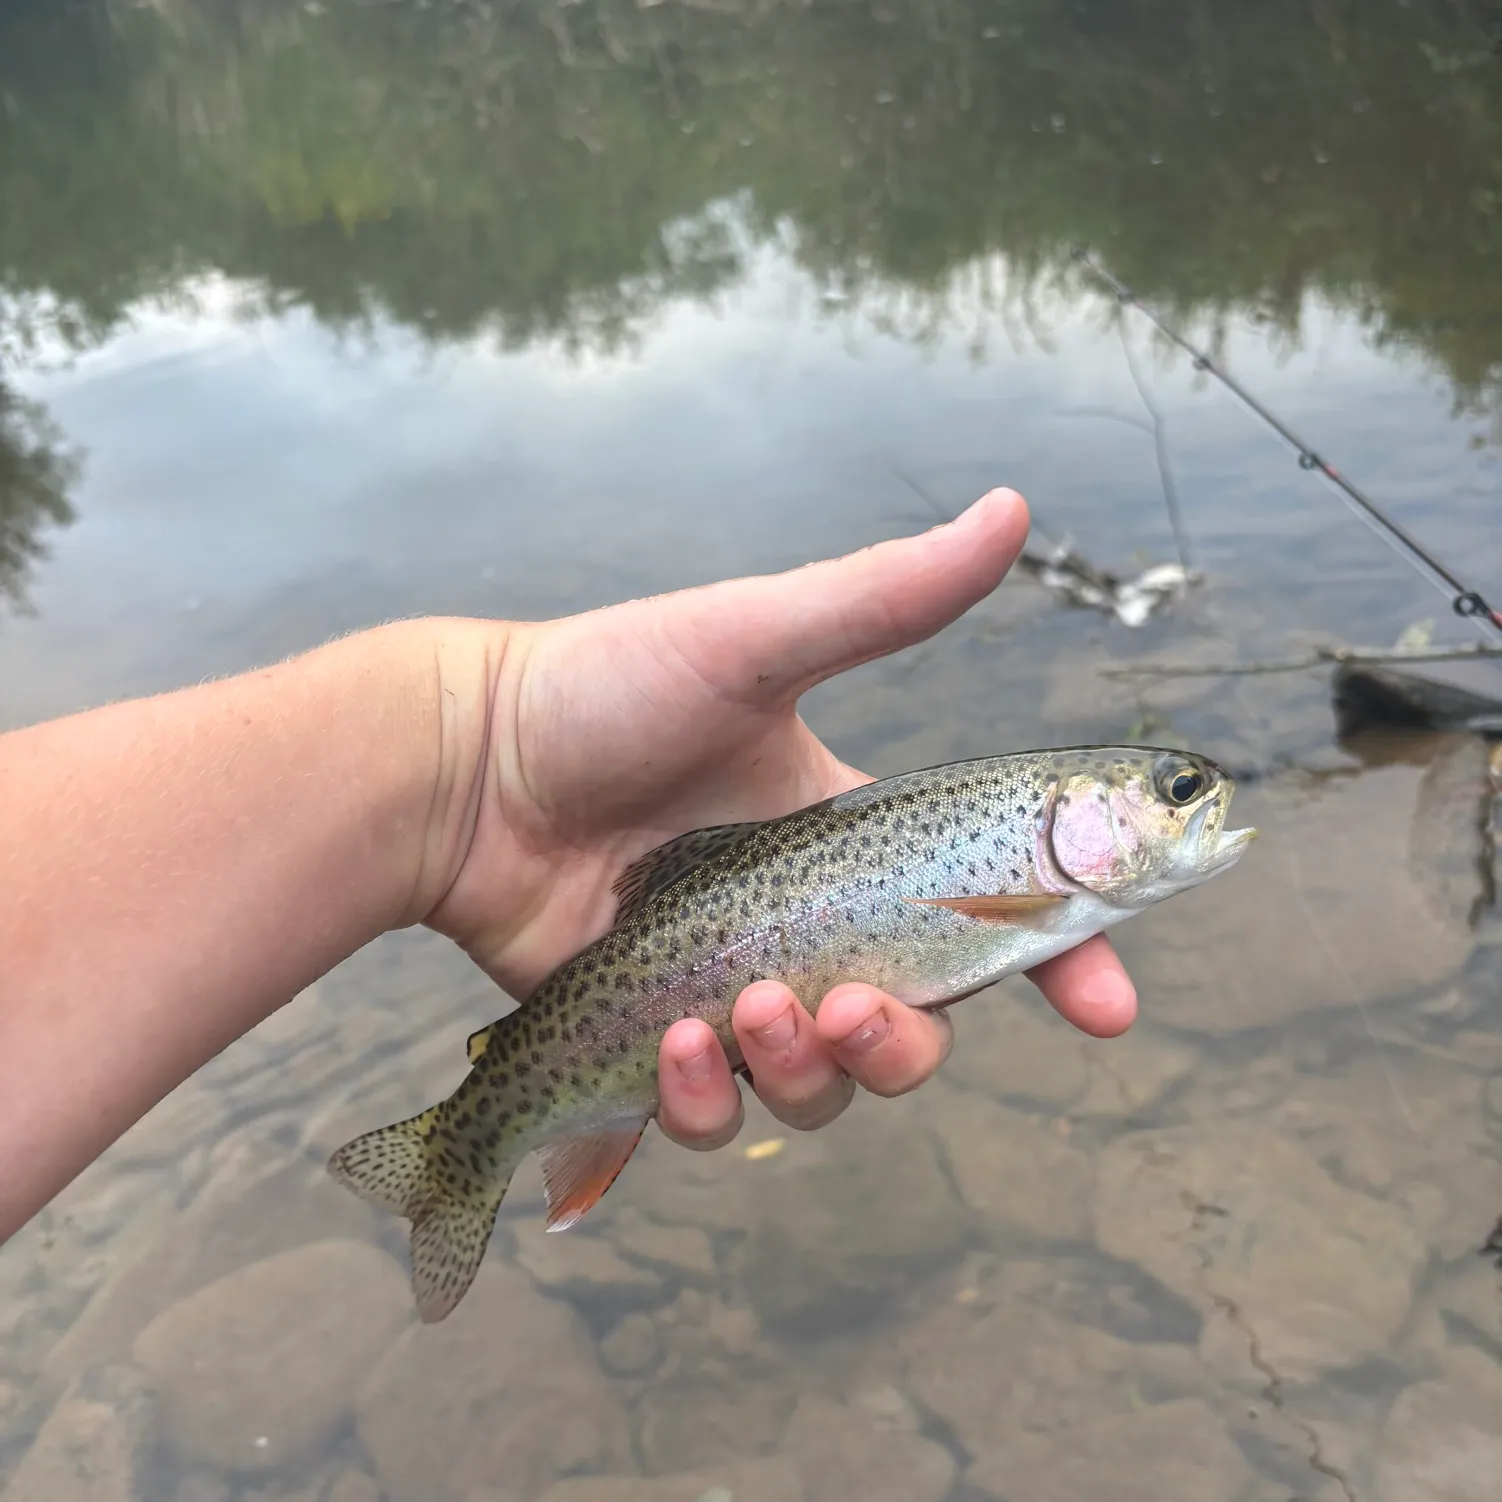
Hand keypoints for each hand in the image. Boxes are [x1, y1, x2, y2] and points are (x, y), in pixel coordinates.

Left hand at [421, 489, 1136, 1150]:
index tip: (1105, 1005)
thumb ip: (887, 598)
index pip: (985, 916)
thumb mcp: (758, 640)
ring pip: (820, 1086)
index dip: (1060, 962)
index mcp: (851, 845)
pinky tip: (673, 1042)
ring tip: (741, 1010)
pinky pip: (715, 1113)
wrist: (465, 767)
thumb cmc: (607, 690)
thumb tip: (1010, 509)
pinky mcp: (654, 1042)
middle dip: (905, 1044)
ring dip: (802, 1072)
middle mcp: (804, 928)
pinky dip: (704, 1099)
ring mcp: (729, 991)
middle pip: (912, 1030)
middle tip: (852, 1011)